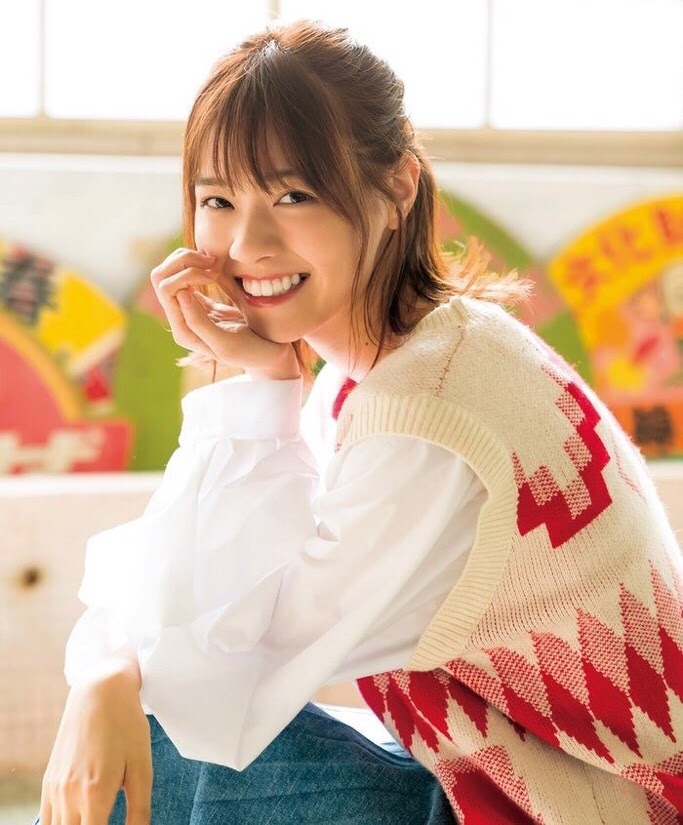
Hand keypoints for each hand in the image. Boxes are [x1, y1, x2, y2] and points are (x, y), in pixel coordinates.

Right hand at [39, 673, 151, 824]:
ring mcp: (55, 788)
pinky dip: (60, 824)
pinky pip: (47, 819)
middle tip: (106, 821)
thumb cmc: (127, 727)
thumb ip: (140, 811)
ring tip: (95, 820)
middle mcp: (69, 795)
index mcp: (96, 794)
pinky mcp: (49, 780)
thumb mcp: (143, 767)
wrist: (100, 691)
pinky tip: (78, 819)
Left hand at [150, 248, 300, 379]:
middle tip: (211, 262)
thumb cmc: (250, 352)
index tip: (213, 274)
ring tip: (214, 263)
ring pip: (172, 273)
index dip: (187, 273)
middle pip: (162, 278)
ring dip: (190, 261)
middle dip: (183, 262)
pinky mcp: (203, 303)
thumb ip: (200, 322)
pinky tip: (217, 267)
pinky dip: (198, 265)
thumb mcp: (226, 343)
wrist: (269, 354)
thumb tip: (181, 294)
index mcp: (183, 331)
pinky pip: (188, 277)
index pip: (166, 289)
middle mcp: (182, 319)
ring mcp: (191, 310)